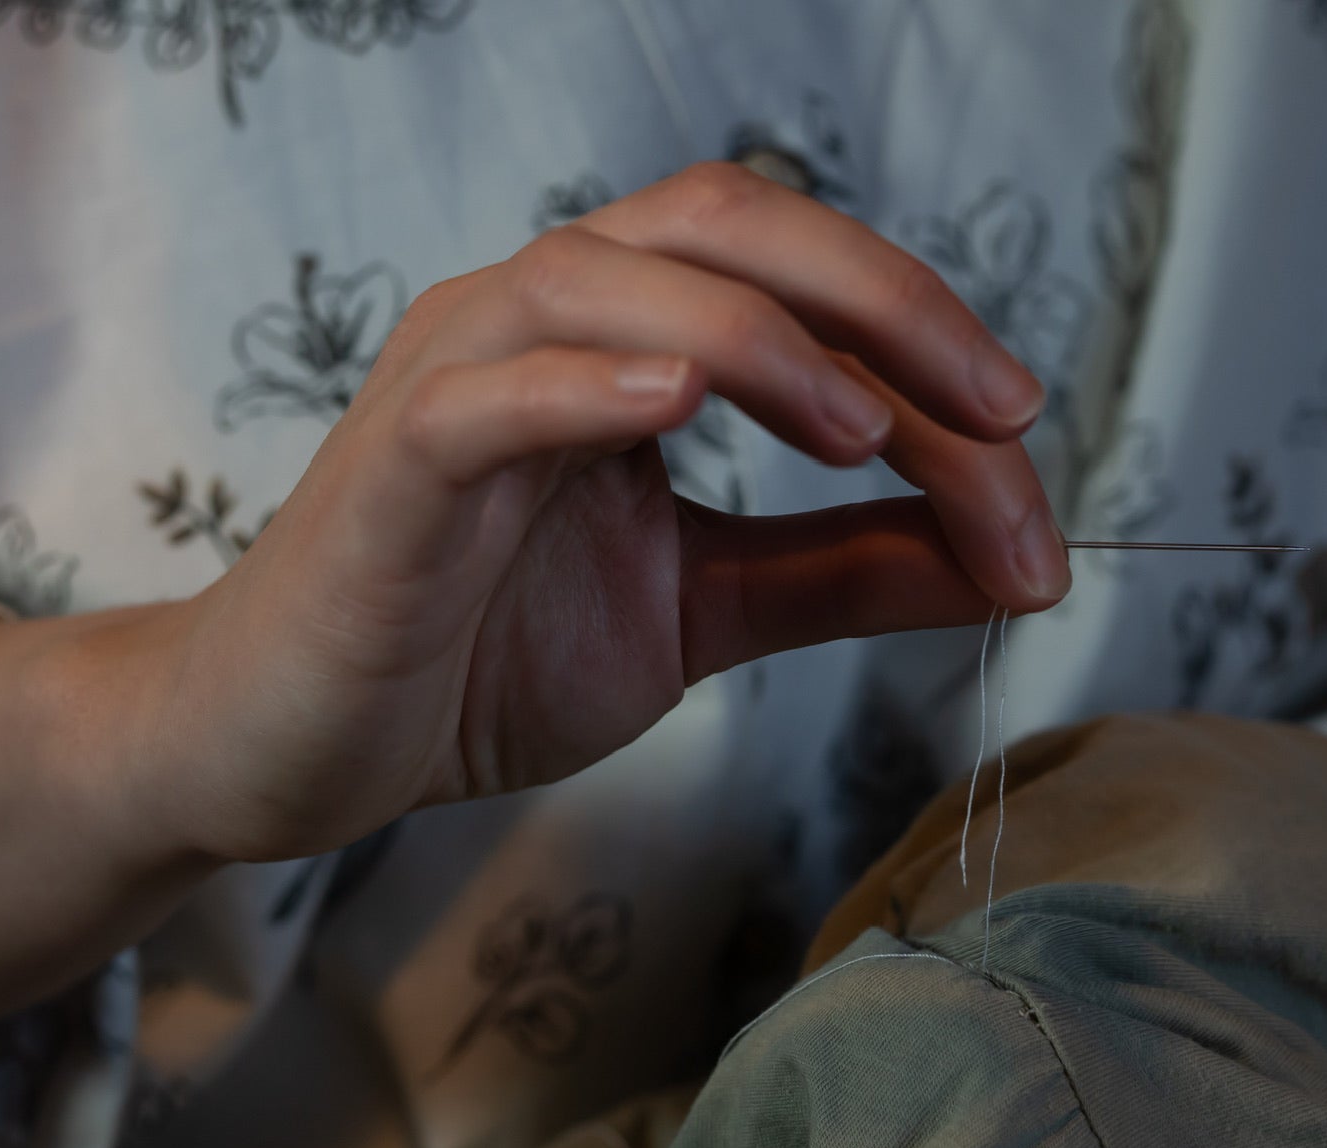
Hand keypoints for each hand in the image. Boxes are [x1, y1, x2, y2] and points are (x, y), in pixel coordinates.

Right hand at [120, 161, 1068, 864]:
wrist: (295, 747)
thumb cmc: (478, 657)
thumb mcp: (705, 612)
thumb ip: (844, 571)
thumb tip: (1007, 558)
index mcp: (625, 336)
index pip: (801, 287)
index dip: (932, 358)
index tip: (1031, 473)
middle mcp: (541, 319)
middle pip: (722, 221)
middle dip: (881, 302)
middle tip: (1001, 410)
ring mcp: (455, 377)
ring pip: (604, 276)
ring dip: (758, 339)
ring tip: (864, 429)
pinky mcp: (388, 466)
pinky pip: (485, 393)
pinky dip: (582, 383)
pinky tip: (674, 405)